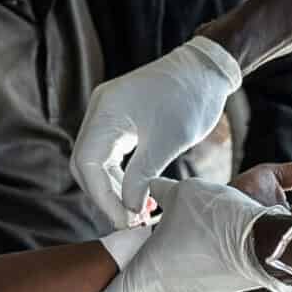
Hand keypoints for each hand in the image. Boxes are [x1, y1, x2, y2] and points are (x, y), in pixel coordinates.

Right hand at [70, 37, 242, 228]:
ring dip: (113, 189)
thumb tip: (128, 210)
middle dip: (105, 195)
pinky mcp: (119, 119)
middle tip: (130, 221)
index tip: (125, 220)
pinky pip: (109, 154)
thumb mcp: (168, 142)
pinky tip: (139, 195)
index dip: (102, 196)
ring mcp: (107, 114)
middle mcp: (99, 110)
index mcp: (106, 110)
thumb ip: (142, 176)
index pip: (87, 162)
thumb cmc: (190, 99)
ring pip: (96, 162)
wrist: (206, 70)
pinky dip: (120, 176)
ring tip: (138, 213)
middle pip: (86, 164)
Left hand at [77, 162, 291, 291]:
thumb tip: (147, 189)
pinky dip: (167, 282)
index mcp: (145, 275)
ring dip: (144, 287)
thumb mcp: (180, 193)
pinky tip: (174, 257)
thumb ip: (156, 191)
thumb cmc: (216, 217)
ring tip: (142, 260)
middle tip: (111, 274)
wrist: (264, 242)